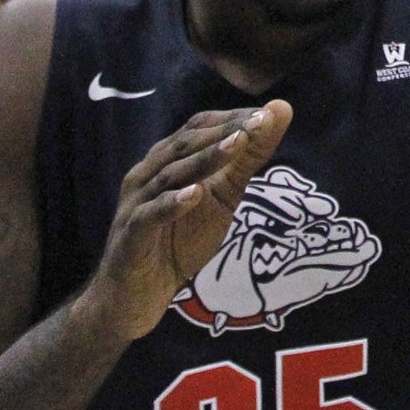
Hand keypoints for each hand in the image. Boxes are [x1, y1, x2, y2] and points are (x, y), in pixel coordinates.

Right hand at [85, 103, 293, 342]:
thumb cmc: (178, 241)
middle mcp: (146, 176)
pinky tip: (196, 194)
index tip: (268, 113)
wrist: (135, 298)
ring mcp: (135, 205)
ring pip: (169, 175)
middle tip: (260, 120)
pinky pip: (150, 216)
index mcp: (166, 161)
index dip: (232, 118)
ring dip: (204, 159)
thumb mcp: (222, 197)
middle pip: (184, 144)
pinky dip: (172, 203)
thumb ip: (246, 159)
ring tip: (237, 144)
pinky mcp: (129, 237)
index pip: (198, 127)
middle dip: (224, 131)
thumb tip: (280, 111)